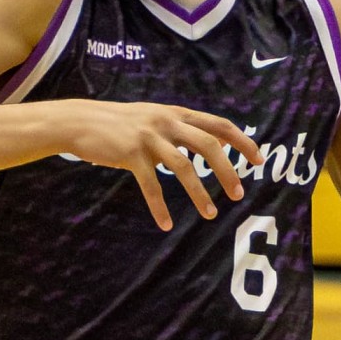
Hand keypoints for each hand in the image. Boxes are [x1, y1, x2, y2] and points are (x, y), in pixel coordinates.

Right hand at [55, 100, 264, 230]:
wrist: (81, 121)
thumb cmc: (121, 125)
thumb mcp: (156, 119)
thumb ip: (182, 129)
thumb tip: (214, 144)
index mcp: (177, 114)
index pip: (219, 125)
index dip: (242, 141)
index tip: (259, 160)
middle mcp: (167, 122)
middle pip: (208, 145)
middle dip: (228, 171)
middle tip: (239, 194)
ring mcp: (149, 137)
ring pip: (183, 167)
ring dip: (199, 193)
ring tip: (210, 215)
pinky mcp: (130, 153)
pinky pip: (151, 184)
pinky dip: (159, 207)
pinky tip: (165, 224)